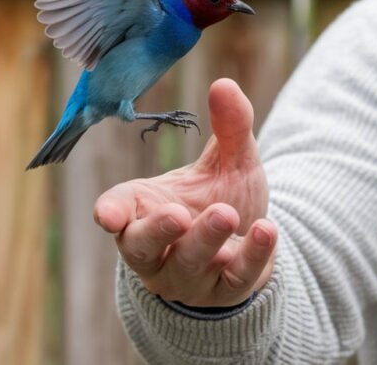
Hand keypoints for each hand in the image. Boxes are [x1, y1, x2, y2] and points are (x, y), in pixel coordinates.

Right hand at [94, 78, 276, 306]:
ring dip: (206, 240)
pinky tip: (267, 230)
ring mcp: (188, 276)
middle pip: (142, 247)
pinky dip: (251, 256)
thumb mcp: (227, 159)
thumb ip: (228, 126)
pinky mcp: (223, 292)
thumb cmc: (222, 197)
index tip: (109, 215)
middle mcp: (155, 250)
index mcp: (142, 211)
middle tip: (177, 214)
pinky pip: (234, 279)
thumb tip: (224, 84)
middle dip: (158, 231)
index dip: (111, 212)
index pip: (116, 212)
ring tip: (226, 213)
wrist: (252, 242)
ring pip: (188, 265)